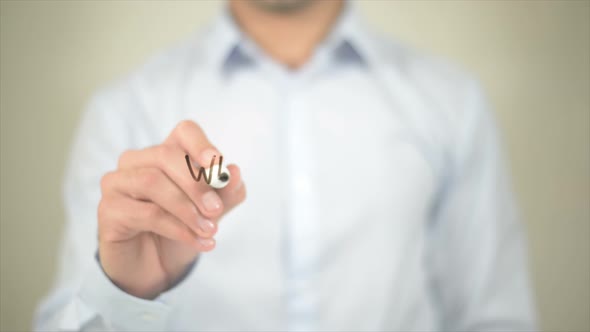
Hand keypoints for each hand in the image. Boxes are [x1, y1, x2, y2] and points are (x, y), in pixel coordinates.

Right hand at [97, 120, 245, 298]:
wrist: (155, 267)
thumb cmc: (182, 229)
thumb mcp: (211, 212)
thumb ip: (225, 193)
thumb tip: (235, 172)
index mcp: (167, 154)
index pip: (184, 131)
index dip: (201, 144)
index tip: (218, 163)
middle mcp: (137, 161)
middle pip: (166, 155)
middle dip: (196, 183)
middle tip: (216, 210)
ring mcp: (118, 182)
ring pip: (152, 182)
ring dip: (186, 209)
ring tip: (209, 230)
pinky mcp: (108, 209)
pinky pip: (145, 213)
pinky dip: (177, 228)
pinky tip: (197, 242)